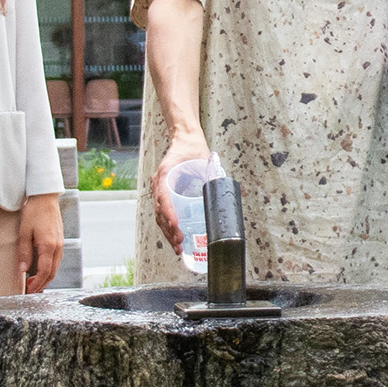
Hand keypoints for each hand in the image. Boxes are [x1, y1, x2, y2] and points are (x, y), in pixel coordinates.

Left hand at [16, 192, 63, 293]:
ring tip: (34, 283)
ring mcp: (60, 244)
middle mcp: (57, 247)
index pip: (45, 271)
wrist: (45, 197)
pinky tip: (41, 269)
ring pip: (55, 267)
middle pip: (52, 272)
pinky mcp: (59, 240)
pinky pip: (56, 260)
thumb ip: (24, 252)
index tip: (29, 290)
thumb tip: (23, 270)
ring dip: (46, 277)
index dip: (37, 283)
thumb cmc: (33, 212)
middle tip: (31, 291)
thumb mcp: (24, 232)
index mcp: (48, 246)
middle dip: (42, 284)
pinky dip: (49, 269)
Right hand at [151, 128, 212, 249]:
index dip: (169, 214)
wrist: (184, 139)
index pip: (163, 198)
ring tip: (177, 247)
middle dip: (169, 230)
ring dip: (167, 232)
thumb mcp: (204, 159)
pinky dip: (168, 226)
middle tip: (179, 243)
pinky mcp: (163, 194)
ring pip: (160, 215)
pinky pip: (163, 213)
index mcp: (165, 174)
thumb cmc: (193, 148)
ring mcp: (159, 189)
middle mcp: (159, 183)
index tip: (176, 226)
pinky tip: (176, 237)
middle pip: (159, 212)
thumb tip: (229, 191)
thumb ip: (213, 173)